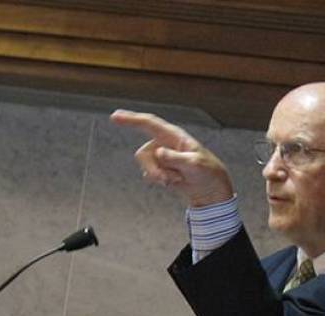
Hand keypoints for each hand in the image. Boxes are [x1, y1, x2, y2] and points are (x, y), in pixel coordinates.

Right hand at [110, 109, 233, 206]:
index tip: (114, 116)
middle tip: (166, 180)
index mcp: (175, 136)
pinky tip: (175, 181)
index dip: (131, 119)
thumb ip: (176, 158)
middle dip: (151, 169)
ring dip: (158, 176)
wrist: (210, 190)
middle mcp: (165, 143)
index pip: (149, 124)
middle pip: (142, 153)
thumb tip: (158, 152)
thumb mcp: (195, 165)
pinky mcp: (160, 169)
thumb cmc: (208, 172)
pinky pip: (149, 175)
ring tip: (177, 179)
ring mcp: (161, 157)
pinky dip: (161, 181)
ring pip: (145, 166)